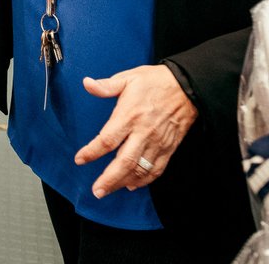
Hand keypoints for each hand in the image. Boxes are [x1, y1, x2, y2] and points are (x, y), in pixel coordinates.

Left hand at [73, 64, 197, 197]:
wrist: (188, 88)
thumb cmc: (156, 82)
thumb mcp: (128, 78)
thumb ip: (106, 85)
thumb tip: (87, 83)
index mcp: (129, 116)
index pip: (107, 140)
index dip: (92, 152)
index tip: (80, 159)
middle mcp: (143, 132)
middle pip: (124, 162)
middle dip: (109, 179)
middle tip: (97, 191)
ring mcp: (157, 143)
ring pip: (140, 169)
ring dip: (124, 182)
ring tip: (109, 190)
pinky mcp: (169, 148)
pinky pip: (157, 169)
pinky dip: (145, 180)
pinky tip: (133, 185)